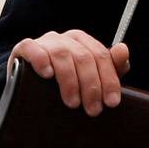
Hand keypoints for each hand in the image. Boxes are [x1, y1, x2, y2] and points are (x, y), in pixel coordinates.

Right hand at [9, 31, 129, 116]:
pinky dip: (41, 60)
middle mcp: (65, 38)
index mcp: (83, 41)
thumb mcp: (90, 76)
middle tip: (93, 109)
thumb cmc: (65, 80)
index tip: (112, 102)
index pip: (102, 56)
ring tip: (73, 102)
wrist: (29, 83)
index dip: (109, 80)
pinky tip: (47, 75)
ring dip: (70, 81)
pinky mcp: (25, 48)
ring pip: (61, 55)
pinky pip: (32, 48)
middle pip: (84, 57)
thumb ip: (111, 65)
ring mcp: (45, 42)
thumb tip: (123, 49)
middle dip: (91, 86)